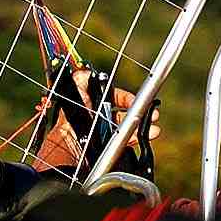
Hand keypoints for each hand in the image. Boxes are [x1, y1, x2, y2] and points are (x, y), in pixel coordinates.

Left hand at [31, 69, 162, 170]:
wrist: (67, 144)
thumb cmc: (68, 117)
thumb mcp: (73, 90)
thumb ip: (81, 78)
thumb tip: (88, 71)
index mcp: (95, 105)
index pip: (117, 99)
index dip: (128, 99)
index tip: (137, 100)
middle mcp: (101, 120)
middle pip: (126, 115)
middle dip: (141, 114)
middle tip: (152, 115)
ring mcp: (104, 135)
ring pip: (128, 130)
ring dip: (143, 128)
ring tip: (153, 130)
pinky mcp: (106, 150)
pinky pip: (124, 145)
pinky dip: (134, 141)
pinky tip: (143, 138)